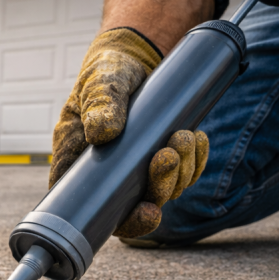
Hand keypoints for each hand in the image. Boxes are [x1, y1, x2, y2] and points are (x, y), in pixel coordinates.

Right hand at [50, 27, 208, 238]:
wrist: (130, 57)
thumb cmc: (105, 71)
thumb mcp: (98, 82)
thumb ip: (99, 102)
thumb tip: (102, 132)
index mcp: (80, 166)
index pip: (97, 210)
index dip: (126, 222)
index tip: (148, 211)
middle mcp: (108, 176)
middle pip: (138, 206)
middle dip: (161, 187)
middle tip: (169, 154)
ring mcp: (137, 171)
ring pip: (164, 191)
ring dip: (181, 172)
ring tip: (185, 136)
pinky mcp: (159, 158)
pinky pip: (183, 174)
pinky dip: (194, 162)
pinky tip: (198, 141)